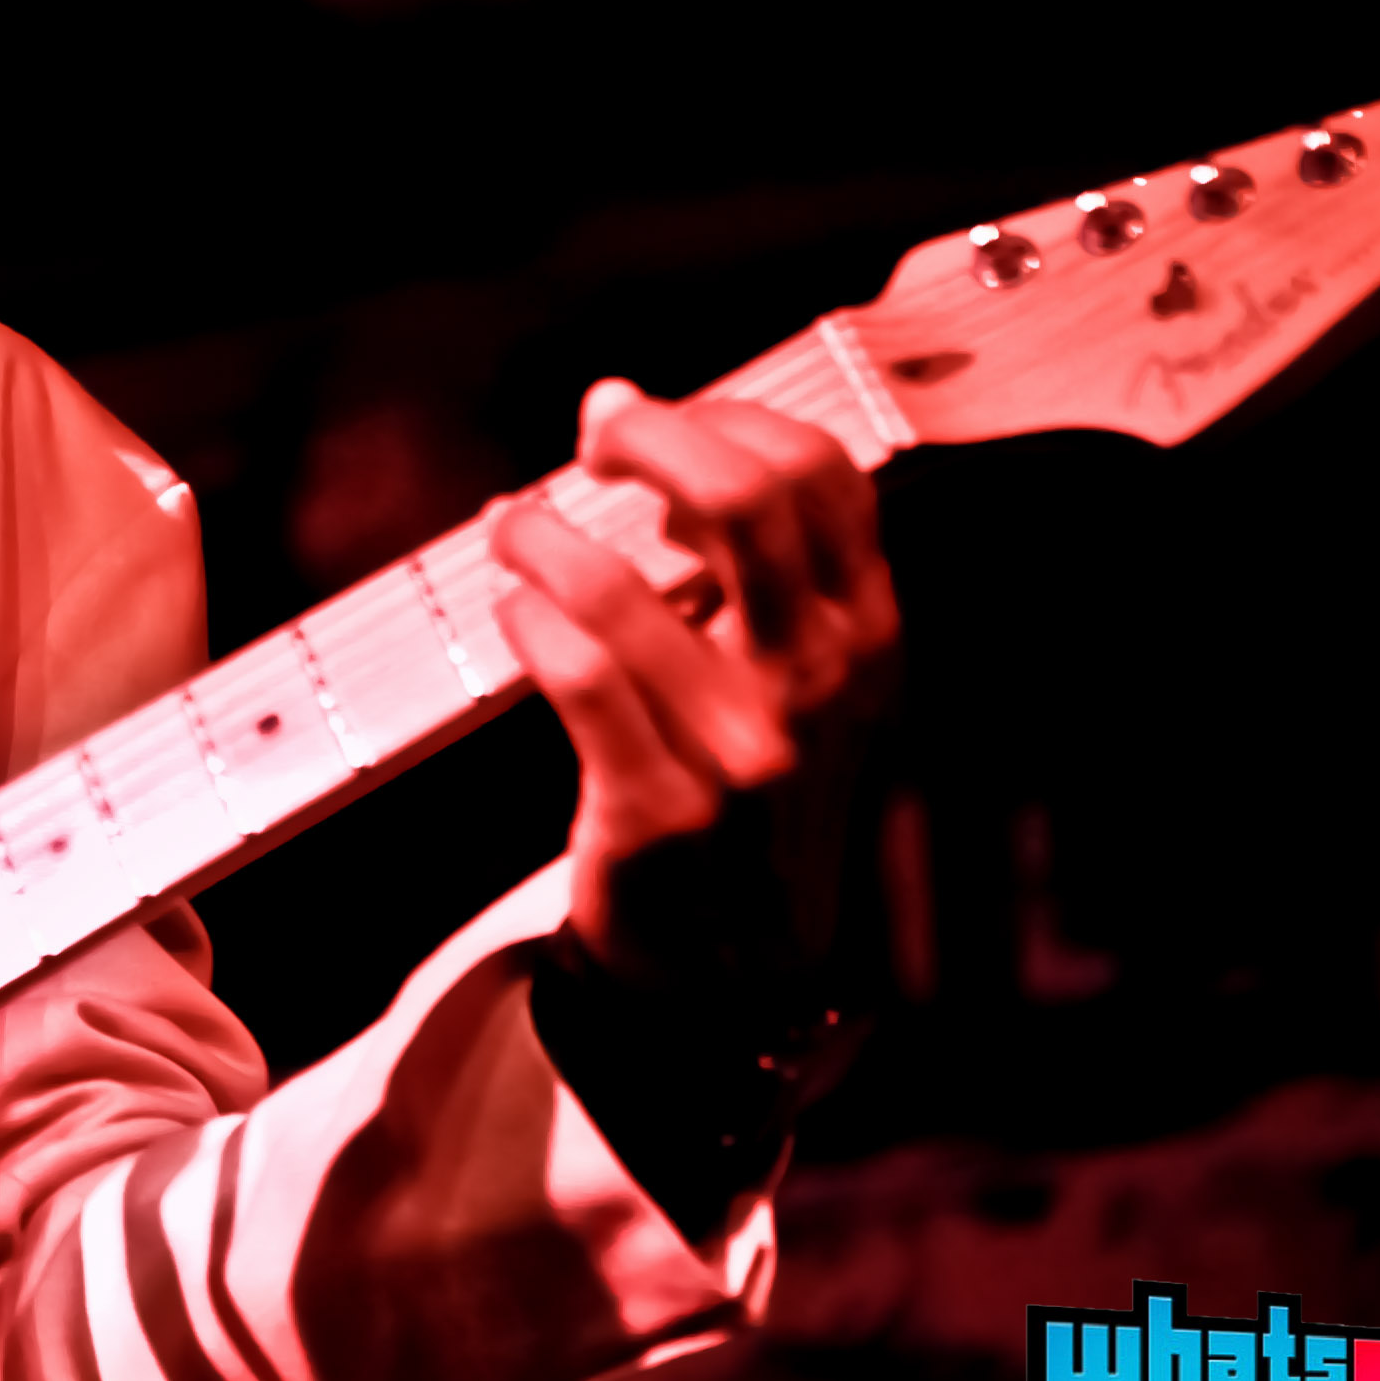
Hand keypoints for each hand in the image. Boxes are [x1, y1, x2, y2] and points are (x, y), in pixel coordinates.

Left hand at [487, 380, 901, 982]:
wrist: (742, 966)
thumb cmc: (752, 784)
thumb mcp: (800, 670)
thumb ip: (750, 558)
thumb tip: (630, 415)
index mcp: (865, 631)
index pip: (816, 472)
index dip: (719, 417)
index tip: (647, 424)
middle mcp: (820, 679)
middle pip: (743, 497)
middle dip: (646, 437)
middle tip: (588, 443)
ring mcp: (742, 748)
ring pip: (623, 588)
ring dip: (544, 535)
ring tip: (515, 528)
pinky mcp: (659, 807)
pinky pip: (576, 675)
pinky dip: (528, 618)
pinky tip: (514, 609)